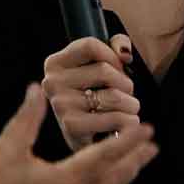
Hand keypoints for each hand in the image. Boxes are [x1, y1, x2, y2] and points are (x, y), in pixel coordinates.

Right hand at [0, 84, 157, 183]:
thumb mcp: (7, 149)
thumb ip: (27, 117)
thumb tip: (38, 88)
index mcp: (64, 181)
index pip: (107, 156)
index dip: (129, 141)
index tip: (147, 129)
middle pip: (117, 180)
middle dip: (136, 160)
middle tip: (152, 146)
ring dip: (124, 182)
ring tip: (134, 166)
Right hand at [42, 35, 139, 152]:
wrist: (88, 139)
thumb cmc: (97, 94)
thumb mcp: (103, 62)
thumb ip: (116, 45)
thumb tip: (124, 53)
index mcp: (55, 63)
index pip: (90, 46)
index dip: (112, 56)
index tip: (117, 67)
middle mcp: (52, 83)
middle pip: (105, 71)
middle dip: (125, 83)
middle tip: (124, 94)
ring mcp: (60, 105)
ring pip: (113, 95)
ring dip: (131, 103)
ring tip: (129, 108)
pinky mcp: (72, 127)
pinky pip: (115, 118)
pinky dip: (129, 120)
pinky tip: (127, 122)